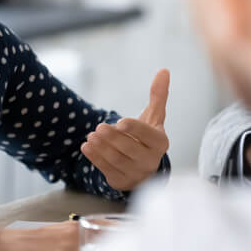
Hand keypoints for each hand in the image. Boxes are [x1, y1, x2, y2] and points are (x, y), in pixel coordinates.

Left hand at [81, 69, 170, 190]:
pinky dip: (95, 158)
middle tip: (99, 127)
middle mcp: (151, 160)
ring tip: (90, 136)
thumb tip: (164, 70)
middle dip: (113, 138)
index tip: (120, 121)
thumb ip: (158, 95)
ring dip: (101, 148)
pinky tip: (86, 146)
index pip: (149, 136)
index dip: (135, 129)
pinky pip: (107, 170)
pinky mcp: (122, 181)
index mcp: (160, 143)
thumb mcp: (153, 117)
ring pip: (117, 161)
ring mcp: (137, 173)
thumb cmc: (146, 137)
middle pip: (130, 149)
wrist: (142, 164)